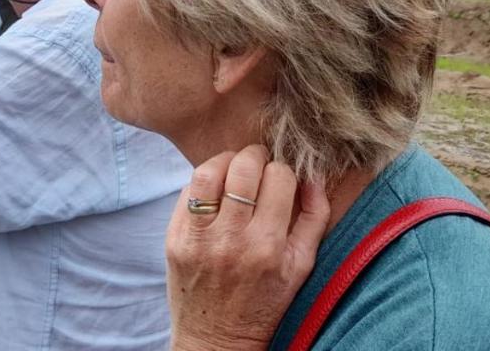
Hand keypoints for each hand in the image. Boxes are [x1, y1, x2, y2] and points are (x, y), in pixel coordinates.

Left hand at [166, 145, 330, 350]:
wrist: (217, 339)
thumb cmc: (266, 302)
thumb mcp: (302, 266)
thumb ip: (315, 217)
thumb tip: (314, 174)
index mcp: (268, 246)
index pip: (279, 177)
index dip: (284, 171)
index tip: (281, 180)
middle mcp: (231, 240)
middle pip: (243, 167)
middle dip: (256, 157)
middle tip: (260, 165)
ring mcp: (198, 239)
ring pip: (208, 172)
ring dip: (226, 162)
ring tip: (235, 170)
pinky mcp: (174, 240)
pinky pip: (187, 192)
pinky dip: (204, 183)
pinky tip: (216, 192)